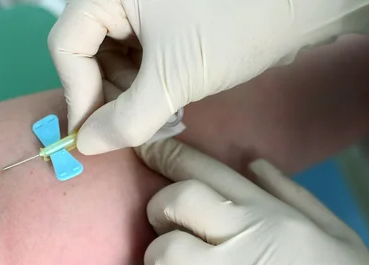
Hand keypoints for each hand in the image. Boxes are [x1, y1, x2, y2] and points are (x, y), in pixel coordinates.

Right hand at [48, 0, 368, 154]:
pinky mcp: (165, 20)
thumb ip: (125, 119)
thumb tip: (86, 146)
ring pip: (116, 59)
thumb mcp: (173, 79)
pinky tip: (172, 104)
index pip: (66, 45)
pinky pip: (140, 57)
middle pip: (89, 53)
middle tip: (138, 129)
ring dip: (133, 97)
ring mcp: (143, 7)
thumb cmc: (233, 29)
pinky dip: (150, 86)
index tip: (94, 135)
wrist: (302, 4)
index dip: (77, 93)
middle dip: (111, 98)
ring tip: (163, 118)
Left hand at [136, 138, 368, 264]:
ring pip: (163, 252)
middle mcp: (242, 238)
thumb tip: (253, 163)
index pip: (206, 171)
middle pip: (175, 201)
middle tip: (163, 226)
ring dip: (156, 262)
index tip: (149, 150)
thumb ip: (289, 193)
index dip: (169, 156)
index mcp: (267, 213)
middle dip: (156, 207)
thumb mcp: (332, 230)